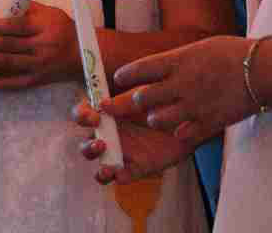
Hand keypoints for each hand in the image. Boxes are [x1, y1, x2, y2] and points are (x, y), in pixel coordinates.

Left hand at [0, 2, 78, 89]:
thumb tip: (7, 4)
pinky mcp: (37, 80)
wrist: (82, 56)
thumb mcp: (52, 13)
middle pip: (9, 45)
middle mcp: (42, 48)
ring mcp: (39, 66)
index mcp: (45, 28)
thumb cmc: (64, 30)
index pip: (20, 26)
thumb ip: (30, 8)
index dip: (1, 25)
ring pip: (8, 63)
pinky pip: (14, 82)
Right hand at [74, 99, 197, 183]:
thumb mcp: (144, 93)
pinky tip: (122, 174)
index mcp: (107, 113)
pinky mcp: (138, 167)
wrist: (189, 114)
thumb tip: (102, 104)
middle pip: (86, 145)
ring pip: (101, 166)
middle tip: (101, 143)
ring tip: (109, 166)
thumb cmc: (162, 97)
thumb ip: (125, 100)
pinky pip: (123, 177)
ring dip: (99, 168)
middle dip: (87, 147)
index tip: (93, 116)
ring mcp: (123, 153)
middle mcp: (110, 135)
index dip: (82, 116)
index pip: (83, 115)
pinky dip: (120, 178)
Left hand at [105, 35, 254, 145]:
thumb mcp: (201, 47)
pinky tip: (181, 128)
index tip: (118, 79)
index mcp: (178, 60)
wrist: (263, 69)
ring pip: (158, 120)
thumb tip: (162, 65)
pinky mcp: (208, 123)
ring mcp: (194, 105)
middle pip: (143, 98)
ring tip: (157, 117)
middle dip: (132, 103)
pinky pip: (182, 134)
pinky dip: (179, 132)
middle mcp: (181, 83)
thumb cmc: (235, 52)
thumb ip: (179, 59)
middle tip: (126, 104)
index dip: (125, 76)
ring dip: (155, 119)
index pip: (139, 69)